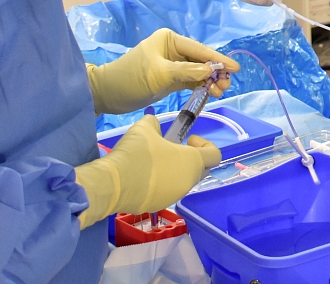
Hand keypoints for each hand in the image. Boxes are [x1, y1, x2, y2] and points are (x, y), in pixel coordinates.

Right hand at [73, 115, 221, 228]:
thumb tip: (155, 127)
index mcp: (192, 162)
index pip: (215, 156)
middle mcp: (188, 181)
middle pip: (202, 170)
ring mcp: (175, 196)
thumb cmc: (137, 153)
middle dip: (192, 159)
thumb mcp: (145, 128)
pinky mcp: (159, 205)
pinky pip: (168, 192)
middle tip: (173, 150)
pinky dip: (162, 183)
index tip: (188, 140)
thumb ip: (155, 124)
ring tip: (155, 162)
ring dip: (176, 171)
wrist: (113, 183)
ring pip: (184, 182)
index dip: (205, 145)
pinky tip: (144, 176)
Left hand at [86, 28, 238, 115]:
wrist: (108, 94)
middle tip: (226, 85)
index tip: (235, 68)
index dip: (218, 59)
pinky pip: (192, 80)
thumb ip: (186, 72)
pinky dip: (202, 86)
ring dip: (211, 80)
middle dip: (216, 71)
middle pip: (202, 59)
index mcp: (170, 39)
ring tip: (220, 91)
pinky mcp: (171, 79)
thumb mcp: (159, 74)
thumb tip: (209, 71)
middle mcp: (173, 49)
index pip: (199, 49)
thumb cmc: (131, 78)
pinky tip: (211, 92)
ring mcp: (173, 64)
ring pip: (199, 71)